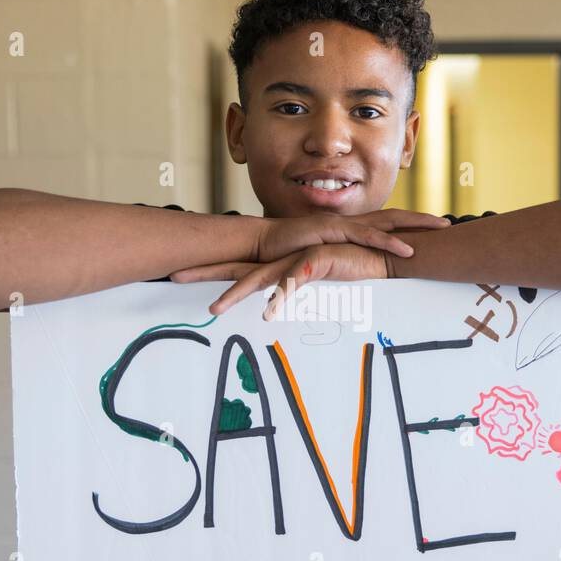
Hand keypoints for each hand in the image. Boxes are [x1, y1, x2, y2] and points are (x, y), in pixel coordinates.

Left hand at [171, 243, 390, 317]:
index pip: (239, 269)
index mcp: (281, 265)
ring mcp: (298, 259)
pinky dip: (281, 296)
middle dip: (205, 273)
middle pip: (237, 268)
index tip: (183, 275)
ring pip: (259, 278)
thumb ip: (302, 287)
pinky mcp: (318, 261)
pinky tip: (267, 311)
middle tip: (174, 278)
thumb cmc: (355, 265)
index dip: (210, 271)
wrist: (386, 248)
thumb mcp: (323, 280)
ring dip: (236, 294)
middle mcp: (284, 260)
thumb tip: (282, 301)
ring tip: (213, 311)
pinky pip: (294, 282)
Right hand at [254, 210, 448, 264]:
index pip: (385, 224)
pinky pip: (364, 236)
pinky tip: (406, 250)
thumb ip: (338, 261)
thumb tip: (354, 273)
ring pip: (385, 223)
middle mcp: (348, 222)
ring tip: (439, 230)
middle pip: (393, 217)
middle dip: (422, 220)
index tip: (433, 229)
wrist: (261, 245)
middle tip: (448, 224)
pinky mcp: (331, 232)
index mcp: (348, 228)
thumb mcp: (320, 258)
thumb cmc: (287, 253)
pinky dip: (387, 242)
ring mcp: (341, 225)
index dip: (410, 225)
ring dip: (414, 227)